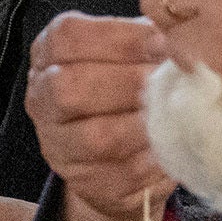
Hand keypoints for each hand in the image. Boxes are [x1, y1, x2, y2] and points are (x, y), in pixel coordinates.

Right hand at [23, 9, 174, 220]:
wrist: (120, 155)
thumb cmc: (128, 89)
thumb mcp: (129, 53)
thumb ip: (146, 39)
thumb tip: (179, 37)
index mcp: (49, 55)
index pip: (67, 37)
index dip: (119, 37)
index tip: (162, 42)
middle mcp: (42, 99)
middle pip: (68, 88)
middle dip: (127, 82)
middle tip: (166, 81)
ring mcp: (58, 146)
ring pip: (94, 137)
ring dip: (142, 124)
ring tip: (175, 113)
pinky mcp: (86, 183)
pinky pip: (121, 173)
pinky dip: (153, 158)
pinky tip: (173, 144)